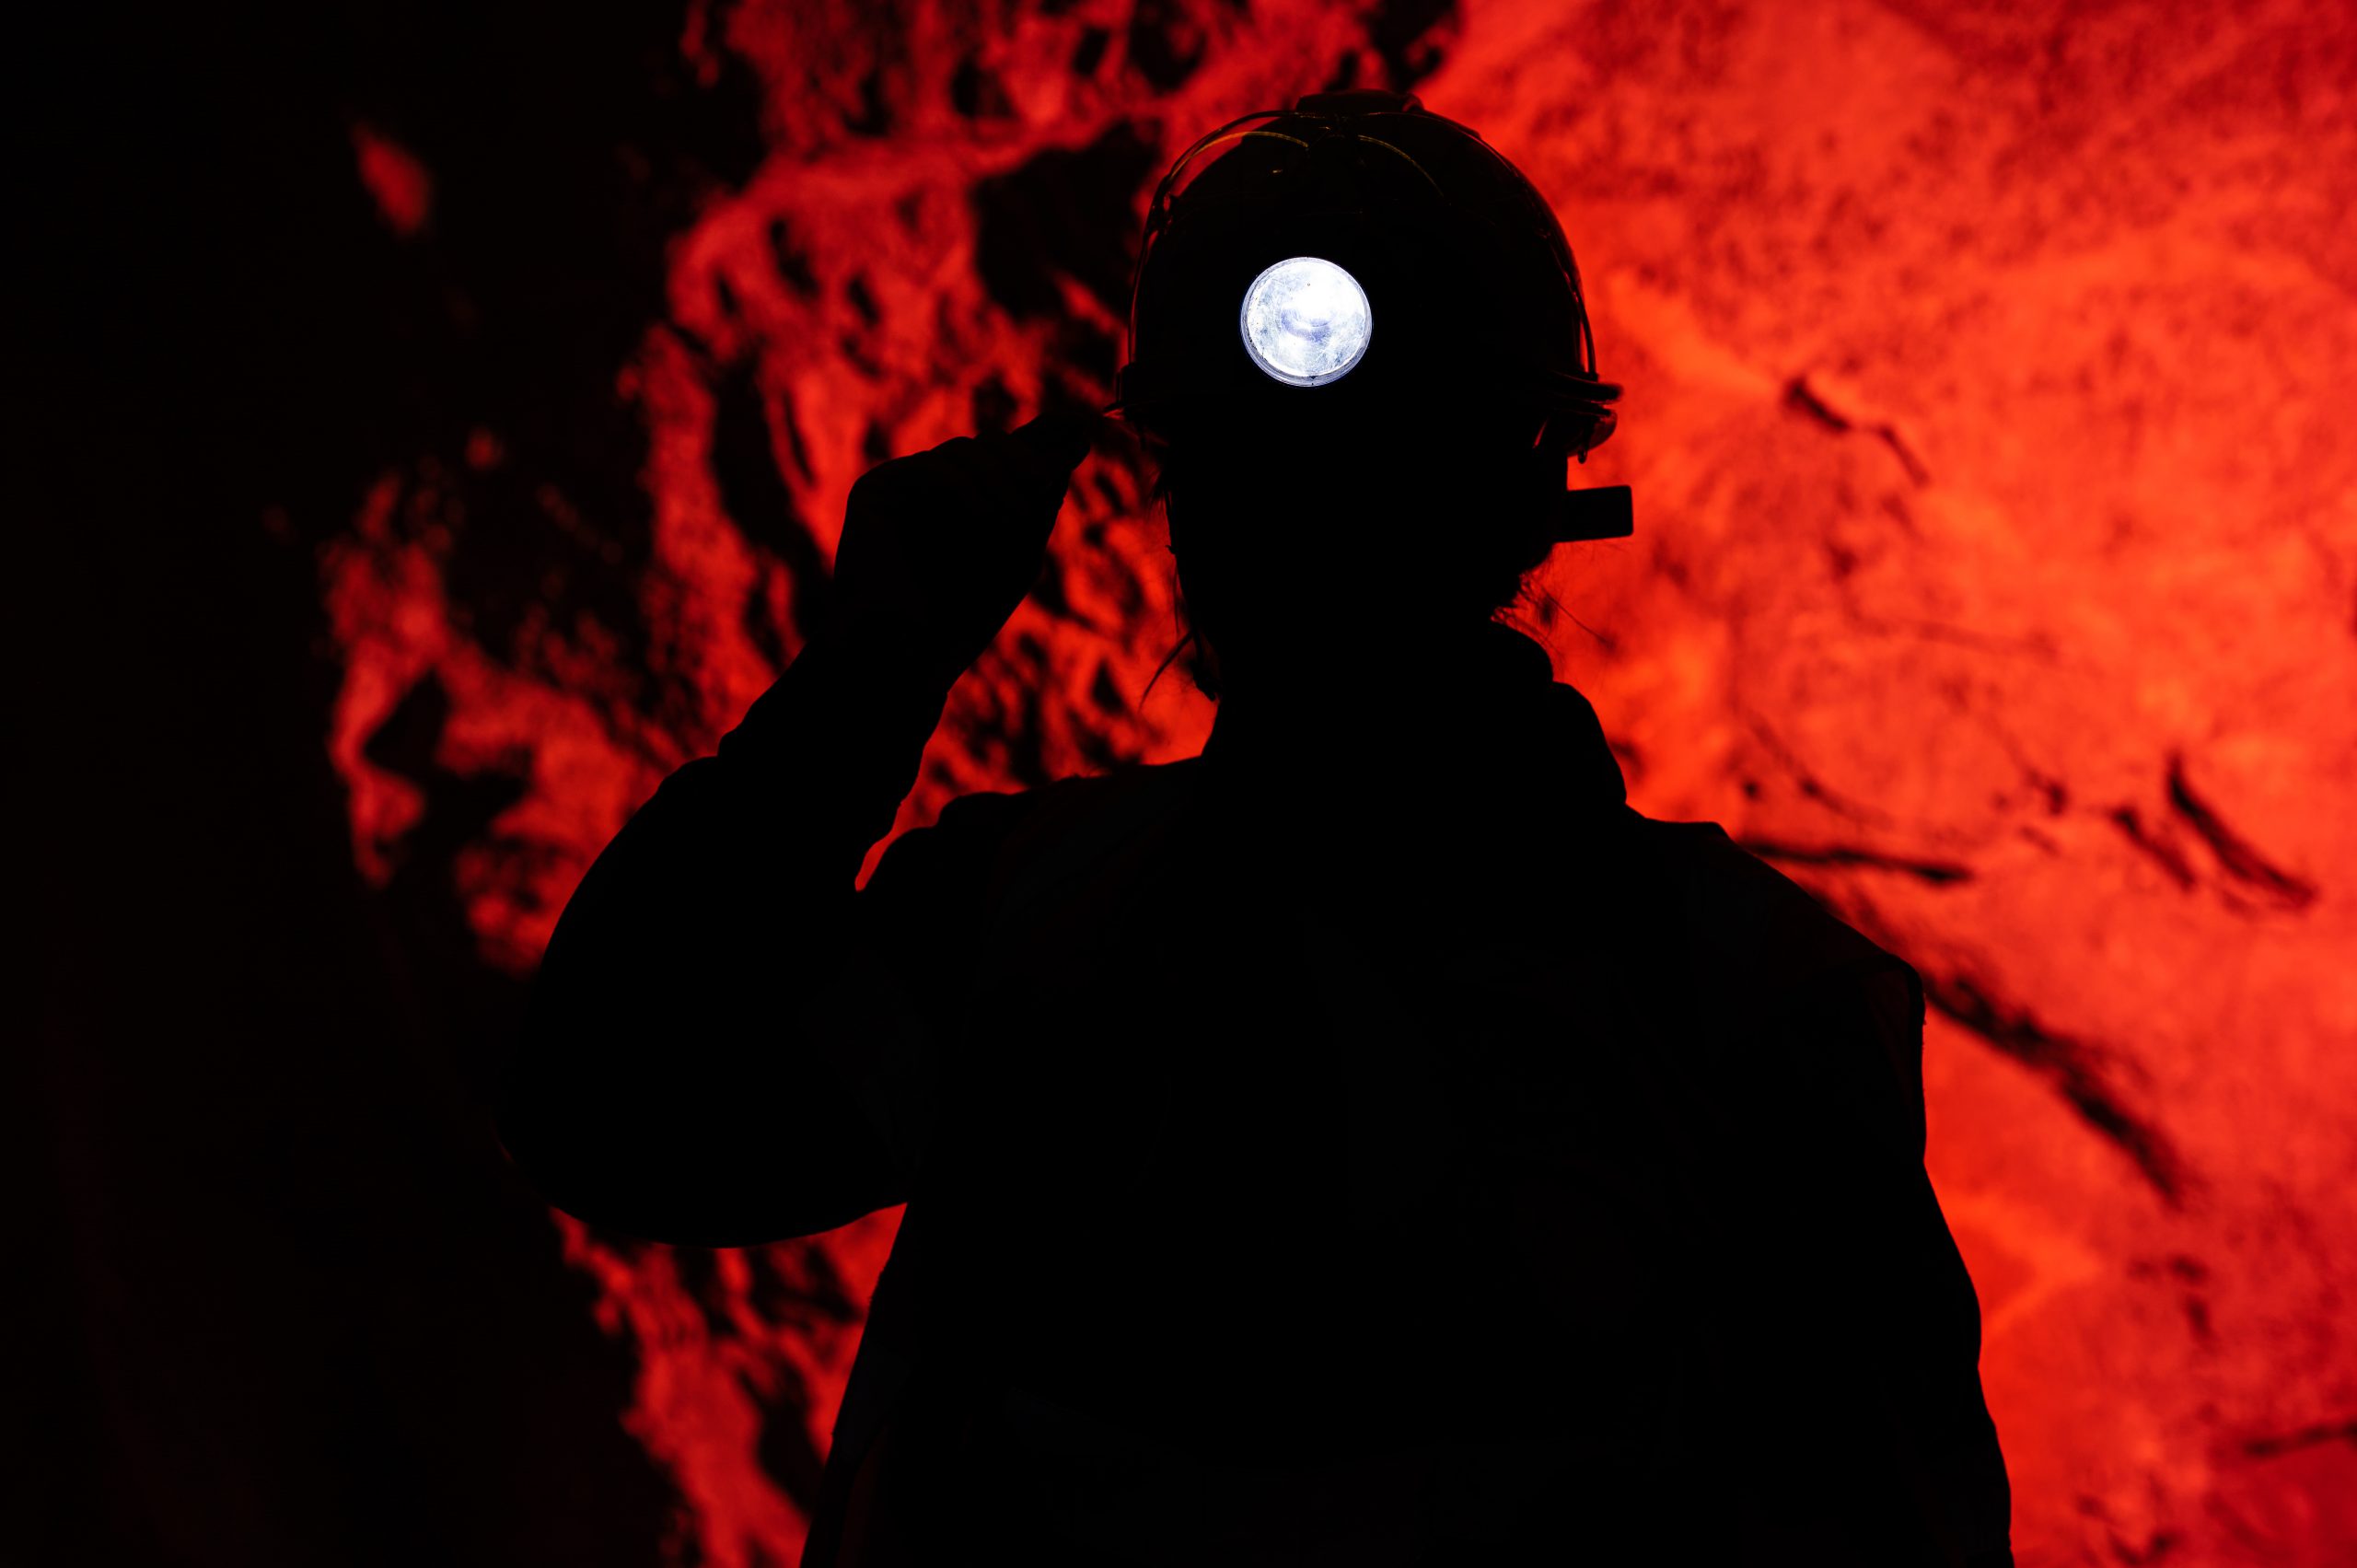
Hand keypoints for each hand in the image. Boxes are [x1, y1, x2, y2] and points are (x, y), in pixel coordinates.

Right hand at [828, 410, 1099, 687]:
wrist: (906, 659)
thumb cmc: (964, 615)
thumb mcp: (1018, 550)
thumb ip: (1040, 493)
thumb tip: (1079, 425)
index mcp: (969, 499)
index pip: (1010, 454)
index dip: (1042, 447)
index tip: (1081, 435)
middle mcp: (935, 487)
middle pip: (992, 446)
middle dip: (1025, 465)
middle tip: (1042, 494)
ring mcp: (904, 486)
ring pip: (967, 451)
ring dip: (1000, 482)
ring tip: (1012, 525)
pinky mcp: (876, 491)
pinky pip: (932, 467)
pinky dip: (967, 489)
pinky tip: (983, 519)